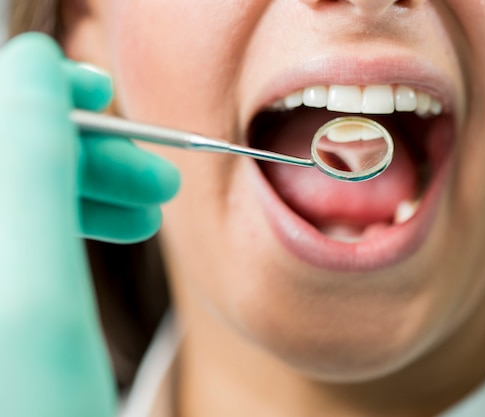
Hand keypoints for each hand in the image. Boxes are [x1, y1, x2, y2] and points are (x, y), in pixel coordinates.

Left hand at [0, 32, 178, 416]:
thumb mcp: (31, 299)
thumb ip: (28, 167)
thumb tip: (31, 62)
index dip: (31, 96)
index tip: (100, 91)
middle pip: (3, 164)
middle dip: (75, 149)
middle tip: (153, 171)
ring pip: (18, 197)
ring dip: (84, 183)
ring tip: (148, 205)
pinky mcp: (3, 309)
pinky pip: (28, 232)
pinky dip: (74, 219)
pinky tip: (116, 227)